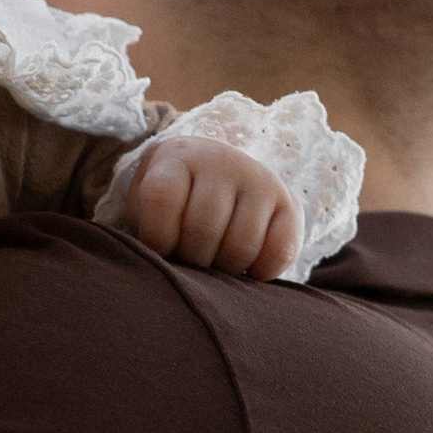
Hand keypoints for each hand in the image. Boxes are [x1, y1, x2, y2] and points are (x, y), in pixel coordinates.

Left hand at [111, 134, 299, 278]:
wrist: (214, 177)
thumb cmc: (172, 204)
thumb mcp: (145, 205)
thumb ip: (143, 230)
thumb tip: (154, 274)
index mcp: (178, 158)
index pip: (162, 198)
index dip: (157, 237)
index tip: (159, 249)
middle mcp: (222, 162)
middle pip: (202, 228)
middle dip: (191, 259)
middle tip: (190, 259)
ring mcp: (260, 181)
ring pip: (240, 245)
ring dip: (224, 269)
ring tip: (215, 262)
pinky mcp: (290, 206)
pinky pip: (279, 253)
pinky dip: (260, 272)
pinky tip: (246, 268)